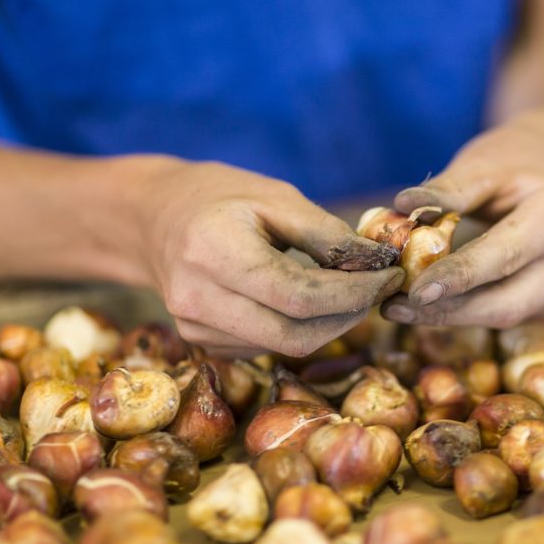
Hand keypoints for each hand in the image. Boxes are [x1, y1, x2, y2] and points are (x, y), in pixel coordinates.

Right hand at [134, 159, 403, 357]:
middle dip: (348, 317)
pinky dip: (299, 328)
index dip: (353, 293)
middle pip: (294, 334)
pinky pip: (266, 347)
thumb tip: (377, 264)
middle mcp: (196, 298)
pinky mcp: (201, 342)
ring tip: (349, 291)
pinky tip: (309, 302)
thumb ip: (326, 234)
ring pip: (283, 346)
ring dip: (328, 325)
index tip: (390, 277)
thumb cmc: (221, 197)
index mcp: (213, 251)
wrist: (153, 218)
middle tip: (377, 290)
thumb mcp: (276, 197)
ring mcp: (194, 328)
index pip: (299, 296)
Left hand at [380, 113, 543, 327]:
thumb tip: (403, 205)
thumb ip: (447, 189)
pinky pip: (505, 314)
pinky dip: (464, 312)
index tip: (414, 292)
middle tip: (394, 308)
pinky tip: (429, 303)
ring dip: (451, 316)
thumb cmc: (511, 163)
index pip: (507, 254)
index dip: (460, 277)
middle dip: (449, 310)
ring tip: (400, 308)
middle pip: (508, 301)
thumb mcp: (481, 164)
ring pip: (505, 316)